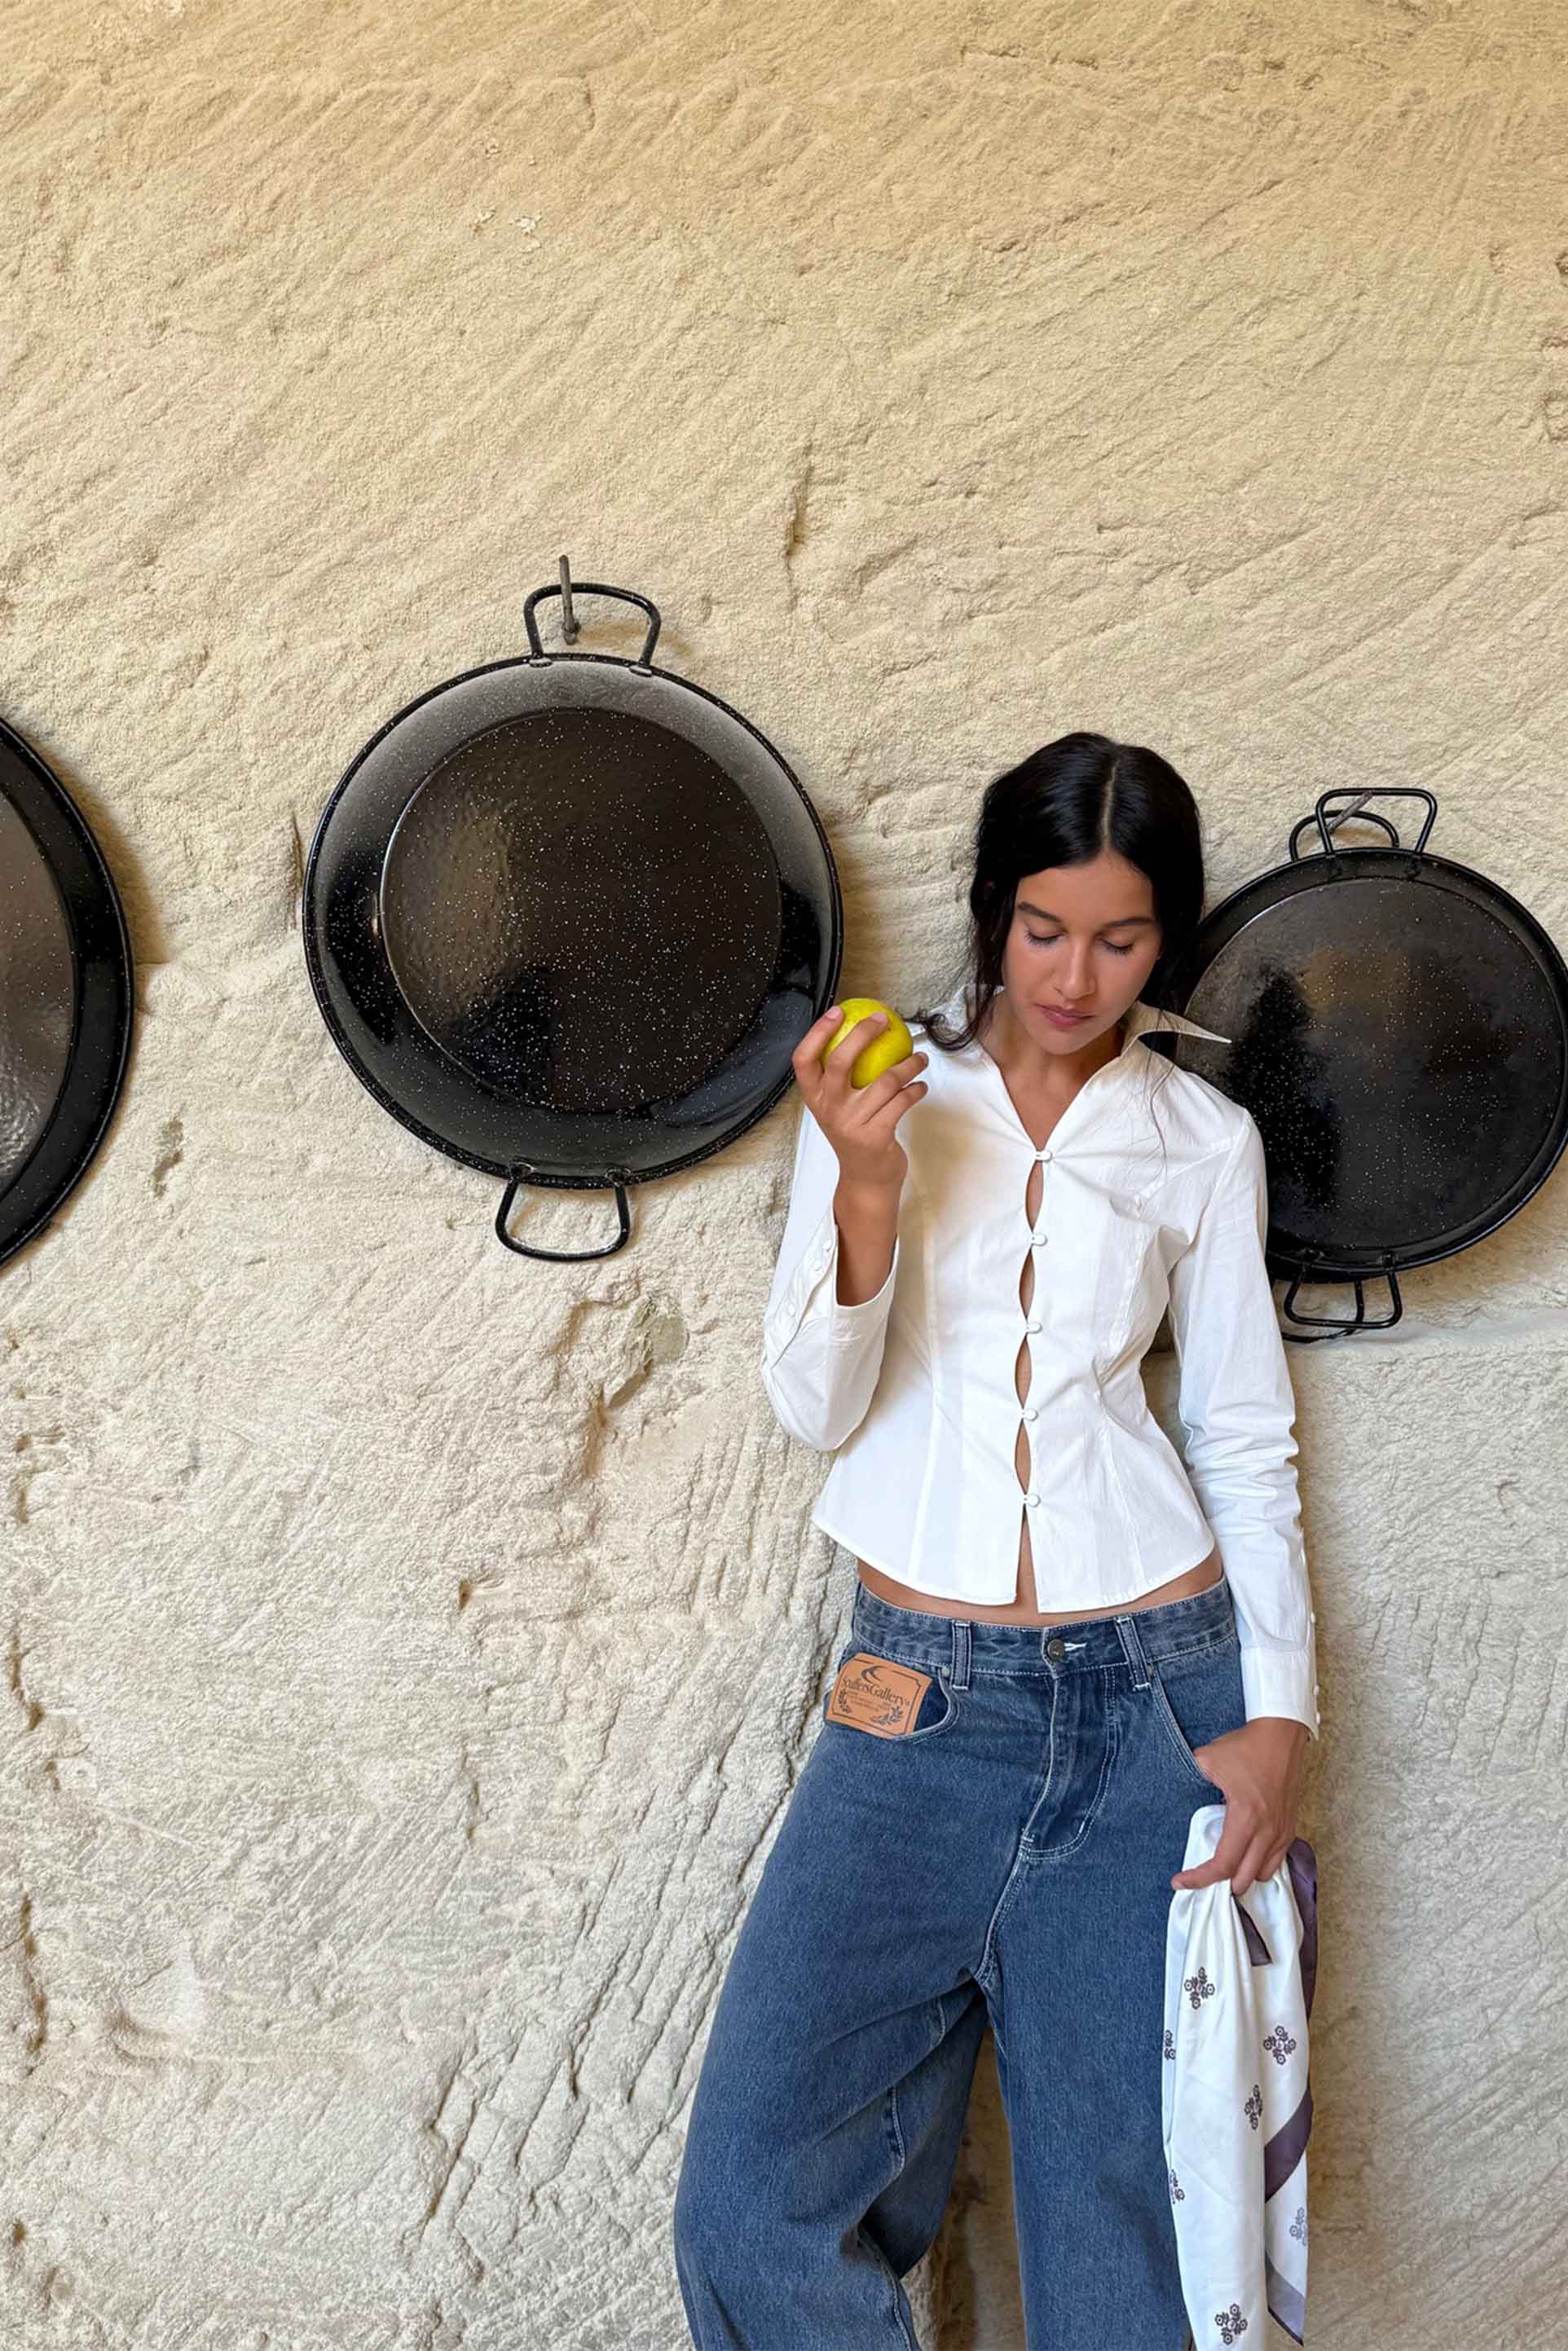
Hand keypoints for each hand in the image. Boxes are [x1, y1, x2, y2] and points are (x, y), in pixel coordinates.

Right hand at [792, 1005, 927, 1193]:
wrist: (865, 1180)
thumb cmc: (854, 1134)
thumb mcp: (838, 1108)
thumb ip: (841, 1079)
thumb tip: (862, 1031)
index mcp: (814, 1099)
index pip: (803, 1060)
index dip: (818, 1032)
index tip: (837, 1012)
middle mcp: (829, 1110)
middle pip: (841, 1061)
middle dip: (863, 1033)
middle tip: (883, 1020)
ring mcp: (851, 1123)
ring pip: (884, 1080)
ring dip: (908, 1065)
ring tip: (920, 1059)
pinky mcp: (876, 1136)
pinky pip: (902, 1101)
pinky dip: (916, 1089)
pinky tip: (921, 1085)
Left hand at [1169, 1716, 1310, 1897]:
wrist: (1280, 1735)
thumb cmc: (1245, 1747)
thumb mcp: (1207, 1759)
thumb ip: (1189, 1778)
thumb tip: (1177, 1788)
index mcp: (1245, 1818)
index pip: (1222, 1865)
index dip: (1198, 1879)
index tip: (1179, 1882)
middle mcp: (1267, 1831)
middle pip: (1243, 1879)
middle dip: (1220, 1884)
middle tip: (1201, 1878)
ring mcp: (1281, 1831)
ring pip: (1263, 1874)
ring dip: (1243, 1877)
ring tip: (1224, 1869)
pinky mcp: (1290, 1826)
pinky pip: (1277, 1860)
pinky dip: (1260, 1866)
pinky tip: (1246, 1858)